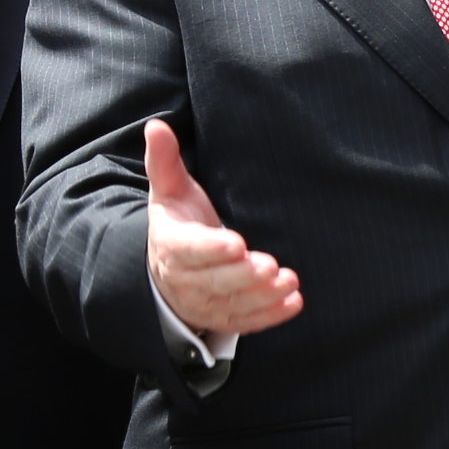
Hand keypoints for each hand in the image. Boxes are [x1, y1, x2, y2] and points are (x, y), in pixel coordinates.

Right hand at [145, 119, 299, 345]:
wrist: (168, 270)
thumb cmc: (178, 222)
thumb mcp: (169, 192)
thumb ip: (165, 161)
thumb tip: (156, 125)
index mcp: (171, 246)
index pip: (189, 250)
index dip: (212, 249)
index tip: (237, 242)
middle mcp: (184, 280)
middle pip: (214, 282)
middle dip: (242, 275)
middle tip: (270, 265)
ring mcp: (204, 304)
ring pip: (232, 305)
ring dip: (262, 297)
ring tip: (288, 282)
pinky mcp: (223, 318)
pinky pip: (246, 322)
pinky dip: (270, 316)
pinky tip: (293, 302)